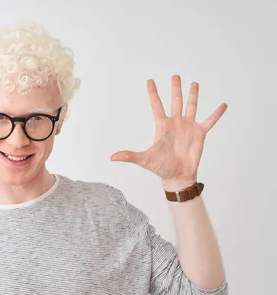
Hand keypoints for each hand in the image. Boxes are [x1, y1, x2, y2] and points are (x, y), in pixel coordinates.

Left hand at [111, 75, 227, 189]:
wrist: (177, 176)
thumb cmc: (161, 168)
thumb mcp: (144, 159)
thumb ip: (129, 156)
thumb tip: (112, 157)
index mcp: (162, 126)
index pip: (156, 105)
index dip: (153, 93)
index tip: (149, 81)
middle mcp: (175, 123)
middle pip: (175, 101)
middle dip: (175, 88)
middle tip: (175, 75)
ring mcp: (188, 127)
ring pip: (191, 106)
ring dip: (193, 95)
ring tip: (194, 83)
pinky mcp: (200, 134)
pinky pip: (210, 121)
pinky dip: (216, 113)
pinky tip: (223, 105)